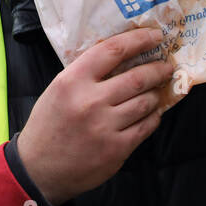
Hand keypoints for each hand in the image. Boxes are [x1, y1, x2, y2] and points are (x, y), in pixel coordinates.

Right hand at [15, 28, 174, 205]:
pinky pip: (146, 126)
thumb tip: (123, 54)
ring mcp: (105, 126)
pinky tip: (152, 113)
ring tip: (157, 90)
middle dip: (158, 69)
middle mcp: (90, 101)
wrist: (38, 170)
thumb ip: (86, 72)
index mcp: (73, 81)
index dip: (139, 39)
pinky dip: (153, 117)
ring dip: (156, 94)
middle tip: (166, 66)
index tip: (155, 36)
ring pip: (145, 102)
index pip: (113, 50)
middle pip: (137, 77)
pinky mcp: (116, 149)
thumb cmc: (49, 124)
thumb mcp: (59, 89)